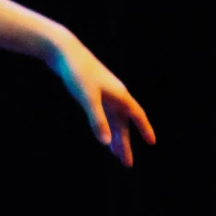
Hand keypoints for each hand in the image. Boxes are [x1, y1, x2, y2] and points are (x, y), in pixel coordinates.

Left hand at [48, 32, 154, 167]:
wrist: (63, 51)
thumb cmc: (77, 73)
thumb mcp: (87, 98)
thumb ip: (97, 120)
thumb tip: (105, 143)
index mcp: (119, 94)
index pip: (136, 115)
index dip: (145, 129)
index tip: (152, 142)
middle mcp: (115, 94)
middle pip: (123, 123)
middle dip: (125, 144)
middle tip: (126, 164)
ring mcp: (104, 93)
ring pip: (113, 120)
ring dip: (114, 137)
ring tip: (115, 155)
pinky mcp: (92, 91)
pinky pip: (104, 114)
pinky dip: (104, 126)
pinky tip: (102, 135)